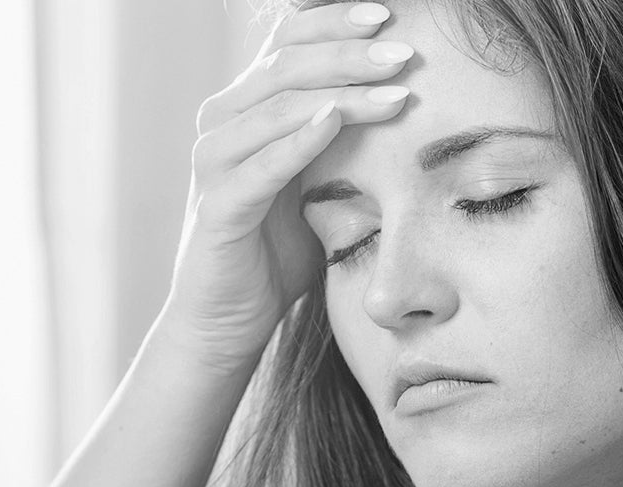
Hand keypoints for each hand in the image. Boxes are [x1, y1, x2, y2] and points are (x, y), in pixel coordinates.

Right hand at [161, 1, 411, 370]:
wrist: (231, 319)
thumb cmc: (281, 248)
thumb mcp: (319, 179)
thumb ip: (344, 134)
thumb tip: (409, 91)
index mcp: (246, 107)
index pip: (289, 41)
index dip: (336, 21)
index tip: (391, 12)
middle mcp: (221, 123)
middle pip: (286, 63)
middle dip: (350, 52)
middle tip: (406, 50)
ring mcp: (213, 163)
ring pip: (278, 106)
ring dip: (341, 92)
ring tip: (397, 89)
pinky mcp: (215, 208)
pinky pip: (259, 166)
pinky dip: (299, 140)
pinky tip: (337, 121)